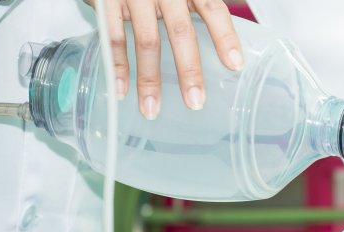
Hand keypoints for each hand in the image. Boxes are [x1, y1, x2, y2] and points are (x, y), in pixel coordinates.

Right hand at [83, 0, 242, 118]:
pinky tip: (121, 90)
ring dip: (149, 79)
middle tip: (195, 102)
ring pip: (146, 40)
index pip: (213, 10)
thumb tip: (226, 52)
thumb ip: (198, 11)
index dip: (225, 37)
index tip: (235, 65)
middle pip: (181, 31)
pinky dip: (117, 66)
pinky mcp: (108, 1)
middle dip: (188, 70)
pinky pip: (112, 36)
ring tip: (152, 110)